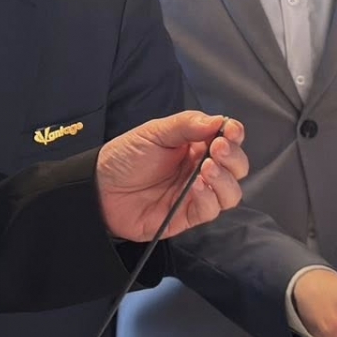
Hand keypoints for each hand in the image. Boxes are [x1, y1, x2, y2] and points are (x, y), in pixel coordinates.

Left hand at [96, 112, 246, 241]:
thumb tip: (219, 120)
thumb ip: (187, 124)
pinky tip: (195, 186)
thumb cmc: (124, 157)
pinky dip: (208, 198)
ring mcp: (196, 194)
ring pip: (231, 192)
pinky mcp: (187, 216)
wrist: (99, 188)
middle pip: (237, 167)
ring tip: (207, 168)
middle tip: (217, 149)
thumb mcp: (154, 132)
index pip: (229, 140)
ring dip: (225, 179)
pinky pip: (211, 210)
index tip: (230, 131)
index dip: (235, 135)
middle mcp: (200, 169)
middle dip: (233, 157)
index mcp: (196, 146)